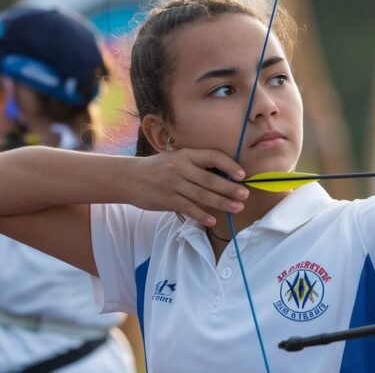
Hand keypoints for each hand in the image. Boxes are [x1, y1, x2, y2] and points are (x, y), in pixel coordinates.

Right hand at [133, 148, 247, 226]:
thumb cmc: (157, 168)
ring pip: (202, 195)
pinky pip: (188, 208)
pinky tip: (212, 221)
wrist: (129, 178)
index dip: (229, 165)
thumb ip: (195, 164)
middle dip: (230, 188)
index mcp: (185, 154)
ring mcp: (174, 184)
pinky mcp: (167, 199)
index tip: (242, 174)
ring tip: (237, 208)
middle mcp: (181, 168)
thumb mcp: (175, 158)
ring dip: (222, 203)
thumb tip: (222, 175)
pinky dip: (201, 215)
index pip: (212, 156)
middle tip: (245, 195)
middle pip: (210, 179)